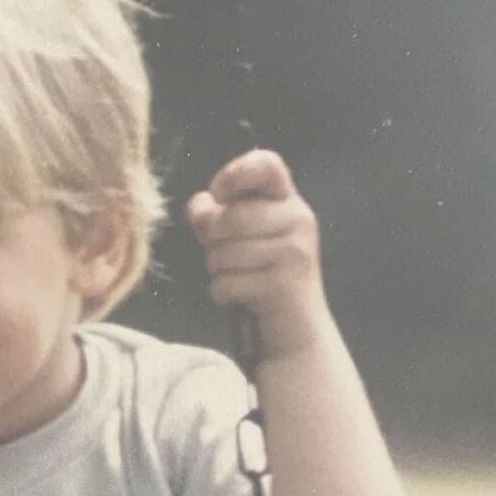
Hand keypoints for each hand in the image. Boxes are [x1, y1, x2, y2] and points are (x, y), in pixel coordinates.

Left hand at [186, 150, 328, 360]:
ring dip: (218, 272)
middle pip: (230, 218)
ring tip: (240, 279)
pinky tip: (240, 298)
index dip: (234, 174)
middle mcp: (298, 219)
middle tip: (229, 259)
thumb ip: (216, 219)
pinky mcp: (283, 284)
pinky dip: (223, 294)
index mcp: (288, 202)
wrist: (296, 330)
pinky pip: (227, 283)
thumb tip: (198, 204)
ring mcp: (293, 251)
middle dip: (214, 243)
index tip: (219, 194)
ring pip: (223, 253)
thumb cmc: (262, 279)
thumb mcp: (240, 242)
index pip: (266, 165)